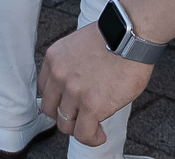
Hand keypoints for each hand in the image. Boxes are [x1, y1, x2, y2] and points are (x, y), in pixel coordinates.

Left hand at [39, 24, 149, 147]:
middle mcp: (59, 75)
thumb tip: (79, 82)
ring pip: (65, 124)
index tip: (66, 104)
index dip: (57, 100)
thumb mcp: (80, 45)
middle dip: (65, 115)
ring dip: (80, 127)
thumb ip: (72, 65)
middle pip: (51, 109)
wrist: (130, 35)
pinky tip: (100, 135)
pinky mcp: (91, 106)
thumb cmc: (115, 36)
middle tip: (79, 116)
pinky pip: (84, 134)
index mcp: (55, 58)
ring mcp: (74, 91)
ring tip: (93, 126)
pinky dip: (92, 138)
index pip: (44, 89)